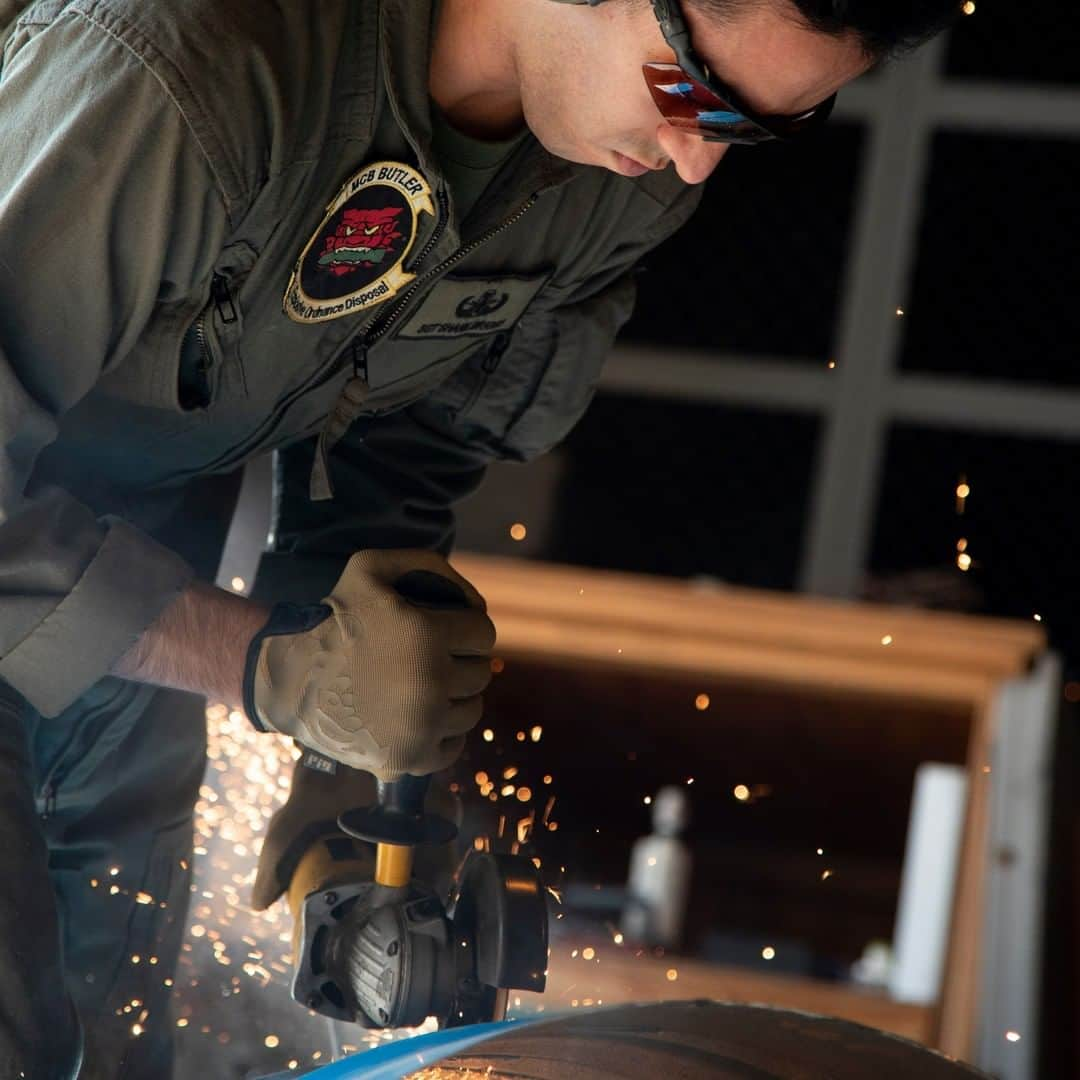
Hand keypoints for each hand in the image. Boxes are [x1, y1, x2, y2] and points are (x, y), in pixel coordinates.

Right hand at [252, 549, 494, 779]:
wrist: (290, 679)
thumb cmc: (333, 620)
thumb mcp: (369, 568)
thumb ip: (426, 564)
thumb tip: (475, 600)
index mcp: (426, 636)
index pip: (483, 634)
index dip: (468, 629)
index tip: (451, 631)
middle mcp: (430, 684)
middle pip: (480, 673)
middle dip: (462, 661)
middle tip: (435, 658)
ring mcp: (421, 726)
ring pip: (471, 710)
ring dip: (456, 696)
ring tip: (429, 685)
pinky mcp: (409, 758)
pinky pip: (453, 747)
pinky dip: (444, 733)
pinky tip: (424, 716)